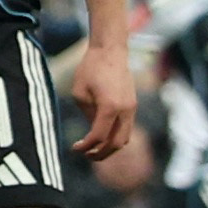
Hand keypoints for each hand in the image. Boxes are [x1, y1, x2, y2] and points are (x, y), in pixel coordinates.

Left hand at [68, 31, 136, 159]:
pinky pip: (126, 127)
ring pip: (125, 137)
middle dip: (102, 154)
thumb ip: (87, 114)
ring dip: (110, 146)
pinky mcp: (132, 105)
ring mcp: (132, 108)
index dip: (86, 146)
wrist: (110, 52)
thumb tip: (92, 132)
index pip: (99, 136)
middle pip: (117, 143)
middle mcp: (125, 110)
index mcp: (110, 107)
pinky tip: (101, 135)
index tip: (74, 148)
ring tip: (93, 149)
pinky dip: (115, 136)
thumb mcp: (80, 93)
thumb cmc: (90, 69)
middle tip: (86, 155)